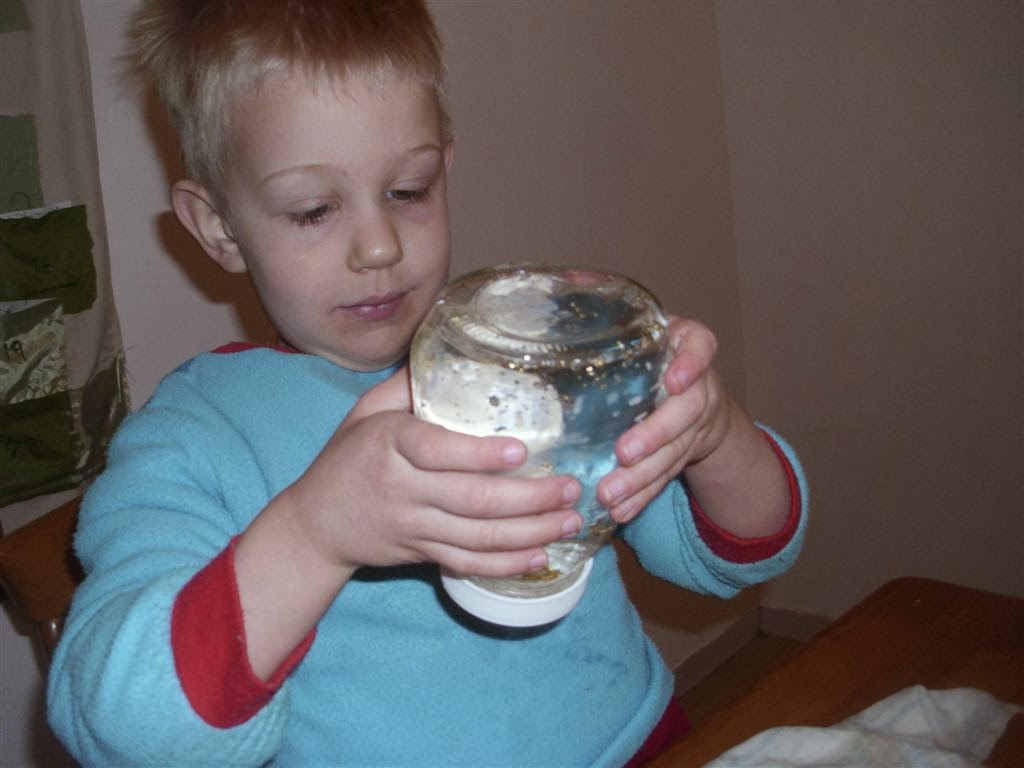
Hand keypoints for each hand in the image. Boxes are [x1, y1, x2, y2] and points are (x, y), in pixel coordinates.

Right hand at [282, 368, 582, 577]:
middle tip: (571, 488)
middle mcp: (402, 489)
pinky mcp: (420, 553)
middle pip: (471, 500)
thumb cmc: (347, 456)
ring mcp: (413, 526)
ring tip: (570, 521)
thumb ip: (408, 386)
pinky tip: (540, 556)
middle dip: (529, 498)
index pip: (436, 450)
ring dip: (530, 533)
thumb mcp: (366, 411)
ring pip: (477, 538)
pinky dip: (505, 565)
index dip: (479, 454)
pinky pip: (467, 565)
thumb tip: (455, 350)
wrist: (315, 523)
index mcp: (388, 444)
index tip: (521, 449)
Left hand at [596, 316, 730, 522]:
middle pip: (687, 411)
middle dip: (656, 437)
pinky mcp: (686, 452)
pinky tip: (621, 511)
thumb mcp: (631, 327)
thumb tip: (562, 280)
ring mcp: (695, 422)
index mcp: (683, 345)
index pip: (700, 344)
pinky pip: (668, 476)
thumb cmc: (644, 354)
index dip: (691, 363)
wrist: (689, 391)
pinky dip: (644, 495)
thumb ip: (601, 310)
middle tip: (624, 455)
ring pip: (676, 451)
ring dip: (644, 477)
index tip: (673, 382)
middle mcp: (698, 383)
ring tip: (611, 495)